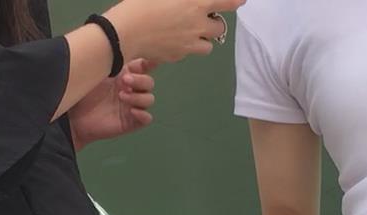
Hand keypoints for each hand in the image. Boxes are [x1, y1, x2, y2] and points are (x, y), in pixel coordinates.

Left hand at [70, 59, 156, 149]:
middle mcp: (130, 89)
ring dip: (138, 97)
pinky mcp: (130, 121)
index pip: (144, 66)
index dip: (148, 62)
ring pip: (149, 99)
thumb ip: (109, 60)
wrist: (72, 117)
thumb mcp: (95, 71)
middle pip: (149, 82)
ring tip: (121, 96)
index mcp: (125, 74)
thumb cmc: (82, 91)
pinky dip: (143, 115)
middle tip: (125, 80)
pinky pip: (146, 118)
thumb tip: (122, 42)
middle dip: (140, 80)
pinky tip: (131, 111)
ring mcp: (131, 105)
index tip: (143, 62)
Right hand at [105, 0, 242, 64]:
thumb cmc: (142, 3)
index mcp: (197, 4)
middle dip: (214, 24)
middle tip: (202, 19)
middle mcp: (197, 25)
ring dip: (202, 39)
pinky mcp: (177, 57)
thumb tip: (190, 1)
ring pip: (207, 46)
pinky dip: (185, 48)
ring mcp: (188, 44)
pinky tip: (171, 40)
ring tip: (189, 33)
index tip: (241, 1)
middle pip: (219, 29)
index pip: (226, 2)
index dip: (236, 1)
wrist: (125, 31)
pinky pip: (188, 53)